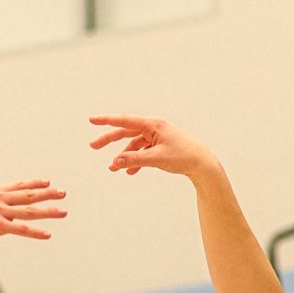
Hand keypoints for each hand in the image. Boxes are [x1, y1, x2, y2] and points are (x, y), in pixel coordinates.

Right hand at [0, 180, 66, 258]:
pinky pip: (21, 229)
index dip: (34, 184)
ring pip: (29, 211)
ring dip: (48, 211)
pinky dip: (35, 232)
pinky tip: (47, 234)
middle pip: (28, 195)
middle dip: (48, 194)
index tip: (47, 182)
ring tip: (63, 212)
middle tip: (63, 193)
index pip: (18, 187)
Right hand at [88, 115, 217, 178]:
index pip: (125, 120)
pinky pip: (141, 152)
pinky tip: (130, 172)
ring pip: (133, 144)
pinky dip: (135, 161)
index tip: (92, 120)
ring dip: (123, 156)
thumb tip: (115, 162)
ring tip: (112, 168)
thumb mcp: (156, 158)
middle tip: (93, 146)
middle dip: (109, 139)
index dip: (107, 120)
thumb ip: (134, 159)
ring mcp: (155, 136)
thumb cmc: (182, 156)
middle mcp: (153, 127)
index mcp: (153, 124)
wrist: (201, 162)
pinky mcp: (159, 146)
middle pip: (125, 131)